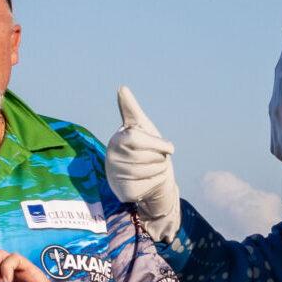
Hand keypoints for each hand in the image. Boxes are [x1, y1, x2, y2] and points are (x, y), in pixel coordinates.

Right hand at [106, 87, 181, 243]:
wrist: (145, 177)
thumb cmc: (144, 147)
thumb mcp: (140, 127)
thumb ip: (131, 109)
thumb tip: (122, 88)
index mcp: (116, 140)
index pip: (137, 139)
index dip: (158, 143)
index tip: (168, 147)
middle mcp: (112, 159)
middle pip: (151, 155)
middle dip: (160, 156)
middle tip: (153, 158)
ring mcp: (117, 177)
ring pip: (153, 170)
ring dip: (160, 168)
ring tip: (151, 167)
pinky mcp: (126, 193)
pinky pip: (153, 184)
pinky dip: (158, 181)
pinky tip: (149, 180)